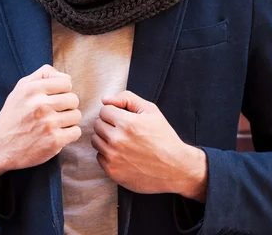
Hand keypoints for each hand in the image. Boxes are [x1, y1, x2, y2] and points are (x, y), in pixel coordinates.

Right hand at [0, 64, 81, 184]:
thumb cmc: (13, 115)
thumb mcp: (21, 88)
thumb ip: (43, 74)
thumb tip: (65, 76)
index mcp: (33, 89)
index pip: (66, 82)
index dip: (63, 90)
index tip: (55, 98)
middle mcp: (41, 105)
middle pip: (73, 99)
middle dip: (67, 105)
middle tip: (55, 112)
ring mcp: (48, 123)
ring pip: (76, 115)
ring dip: (68, 120)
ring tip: (55, 123)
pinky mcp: (54, 141)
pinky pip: (76, 132)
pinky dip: (69, 134)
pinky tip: (57, 134)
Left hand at [91, 90, 206, 198]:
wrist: (175, 168)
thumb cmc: (163, 137)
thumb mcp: (151, 110)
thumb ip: (127, 98)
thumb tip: (105, 99)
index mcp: (127, 123)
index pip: (104, 110)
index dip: (114, 112)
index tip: (124, 118)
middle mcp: (117, 140)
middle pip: (97, 125)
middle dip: (108, 124)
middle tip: (123, 130)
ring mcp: (114, 157)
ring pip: (96, 140)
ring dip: (105, 138)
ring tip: (121, 141)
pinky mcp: (113, 172)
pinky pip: (99, 157)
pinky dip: (107, 154)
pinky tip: (121, 154)